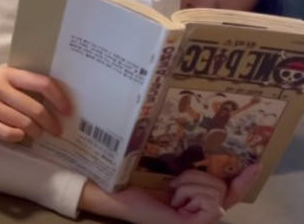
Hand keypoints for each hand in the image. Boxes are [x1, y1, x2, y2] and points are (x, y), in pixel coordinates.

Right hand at [0, 65, 71, 141]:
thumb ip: (19, 84)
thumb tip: (51, 100)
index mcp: (7, 73)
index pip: (41, 83)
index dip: (59, 98)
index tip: (67, 111)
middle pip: (34, 108)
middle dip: (50, 123)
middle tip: (56, 130)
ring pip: (22, 123)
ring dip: (35, 132)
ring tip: (38, 135)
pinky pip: (7, 133)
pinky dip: (17, 137)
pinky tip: (18, 136)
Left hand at [79, 164, 261, 223]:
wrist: (118, 192)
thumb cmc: (138, 181)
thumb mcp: (170, 172)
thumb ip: (192, 171)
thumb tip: (212, 157)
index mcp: (198, 201)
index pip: (230, 192)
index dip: (244, 179)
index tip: (257, 163)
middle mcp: (202, 213)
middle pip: (222, 186)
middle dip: (197, 177)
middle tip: (173, 184)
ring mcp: (199, 221)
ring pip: (215, 191)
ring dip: (188, 185)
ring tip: (170, 193)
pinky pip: (211, 204)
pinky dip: (190, 194)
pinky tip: (174, 202)